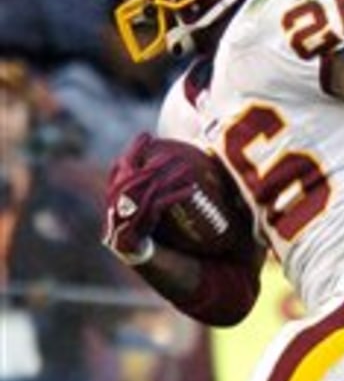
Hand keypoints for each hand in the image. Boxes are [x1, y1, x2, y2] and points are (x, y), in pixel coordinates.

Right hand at [100, 133, 198, 264]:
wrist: (127, 246)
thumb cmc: (132, 217)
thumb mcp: (130, 197)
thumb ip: (136, 179)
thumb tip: (153, 158)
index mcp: (113, 189)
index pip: (121, 164)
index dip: (133, 149)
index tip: (147, 135)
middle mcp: (118, 198)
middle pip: (137, 175)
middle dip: (154, 162)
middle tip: (171, 152)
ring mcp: (129, 210)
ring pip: (151, 188)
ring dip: (169, 176)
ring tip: (187, 167)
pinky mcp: (140, 222)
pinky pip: (161, 204)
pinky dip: (176, 195)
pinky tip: (192, 189)